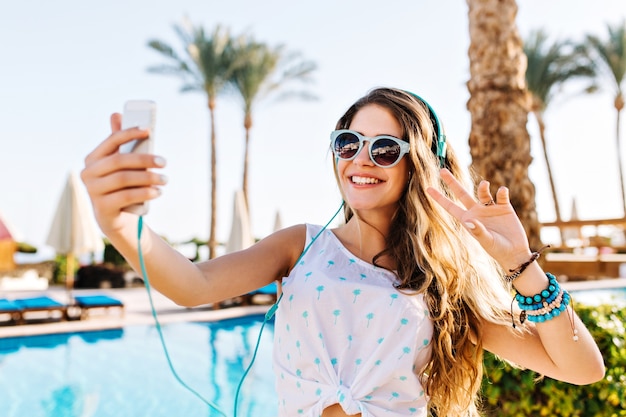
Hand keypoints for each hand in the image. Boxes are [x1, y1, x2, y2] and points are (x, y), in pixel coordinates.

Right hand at [80, 113, 166, 235]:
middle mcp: (88, 173)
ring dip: (149, 178)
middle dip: (145, 159)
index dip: (130, 133)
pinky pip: (126, 196)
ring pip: (124, 179)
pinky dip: (145, 193)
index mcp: (92, 159)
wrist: (114, 218)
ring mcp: (93, 191)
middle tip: (164, 162)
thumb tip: (117, 114)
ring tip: (165, 180)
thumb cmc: (120, 185)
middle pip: (120, 161)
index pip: (111, 141)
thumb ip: (119, 143)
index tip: (149, 131)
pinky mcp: (102, 208)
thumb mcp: (120, 165)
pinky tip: (158, 192)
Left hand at [426, 168, 531, 269]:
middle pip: (462, 193)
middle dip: (452, 182)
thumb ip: (477, 231)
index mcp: (468, 219)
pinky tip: (502, 192)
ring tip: (484, 184)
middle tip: (442, 170)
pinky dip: (502, 192)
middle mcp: (477, 211)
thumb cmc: (497, 249)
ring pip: (482, 192)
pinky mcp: (504, 207)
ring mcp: (490, 208)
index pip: (450, 206)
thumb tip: (469, 220)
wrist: (514, 252)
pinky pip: (501, 195)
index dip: (439, 198)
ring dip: (482, 187)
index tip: (427, 188)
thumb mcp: (486, 241)